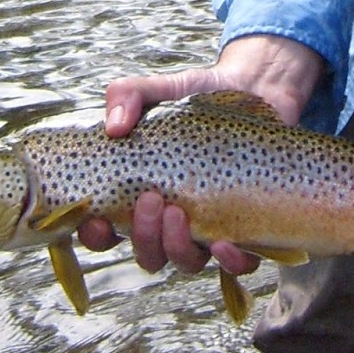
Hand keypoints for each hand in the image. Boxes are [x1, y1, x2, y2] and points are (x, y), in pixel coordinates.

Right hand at [76, 35, 325, 274]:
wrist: (257, 88)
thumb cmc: (201, 96)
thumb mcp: (162, 89)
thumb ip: (129, 96)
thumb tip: (114, 127)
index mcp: (143, 193)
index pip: (108, 230)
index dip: (96, 235)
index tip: (96, 220)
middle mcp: (173, 218)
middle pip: (148, 254)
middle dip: (143, 236)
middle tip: (152, 199)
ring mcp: (209, 225)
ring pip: (186, 261)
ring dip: (177, 248)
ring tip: (179, 213)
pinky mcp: (247, 227)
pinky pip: (236, 264)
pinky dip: (229, 262)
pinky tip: (225, 243)